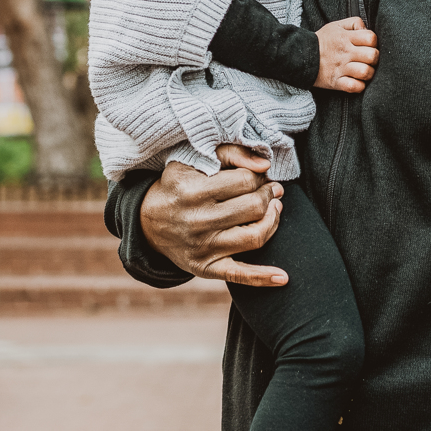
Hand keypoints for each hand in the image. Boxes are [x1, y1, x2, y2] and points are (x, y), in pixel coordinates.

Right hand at [140, 144, 286, 286]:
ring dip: (273, 220)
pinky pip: (240, 275)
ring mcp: (203, 247)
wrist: (148, 222)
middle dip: (269, 195)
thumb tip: (265, 165)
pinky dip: (264, 278)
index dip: (258, 176)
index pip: (245, 181)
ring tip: (275, 208)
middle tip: (271, 189)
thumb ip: (230, 153)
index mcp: (193, 191)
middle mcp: (197, 221)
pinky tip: (283, 277)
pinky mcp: (206, 268)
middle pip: (254, 207)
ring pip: (255, 236)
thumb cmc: (177, 186)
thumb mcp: (192, 161)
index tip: (258, 175)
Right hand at [315, 17, 377, 92]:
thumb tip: (367, 29)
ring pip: (366, 72)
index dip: (373, 42)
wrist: (299, 56)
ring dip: (368, 73)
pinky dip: (359, 86)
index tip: (368, 46)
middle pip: (372, 56)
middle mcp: (344, 53)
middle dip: (374, 58)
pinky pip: (354, 87)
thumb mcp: (336, 26)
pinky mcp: (335, 82)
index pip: (371, 38)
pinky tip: (356, 81)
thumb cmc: (321, 41)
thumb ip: (354, 23)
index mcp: (345, 38)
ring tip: (363, 71)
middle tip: (368, 59)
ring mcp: (340, 68)